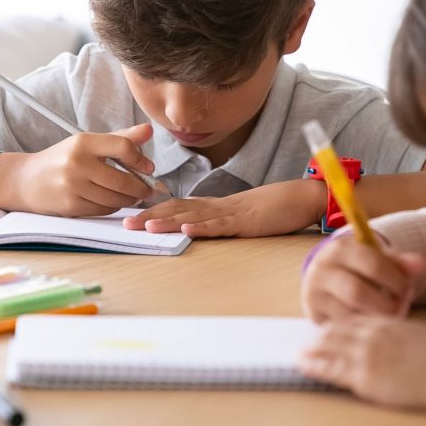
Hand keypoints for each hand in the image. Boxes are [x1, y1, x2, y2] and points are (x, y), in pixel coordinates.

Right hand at [0, 124, 156, 216]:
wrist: (27, 180)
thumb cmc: (64, 159)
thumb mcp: (89, 143)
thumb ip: (121, 138)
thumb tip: (149, 130)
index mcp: (83, 142)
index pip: (123, 147)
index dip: (140, 159)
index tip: (148, 168)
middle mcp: (77, 163)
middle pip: (123, 179)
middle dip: (141, 188)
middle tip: (148, 189)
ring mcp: (73, 186)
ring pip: (115, 198)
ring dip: (129, 200)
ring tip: (134, 196)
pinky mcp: (70, 205)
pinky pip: (103, 210)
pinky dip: (113, 207)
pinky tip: (114, 201)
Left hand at [122, 179, 325, 237]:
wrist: (300, 197)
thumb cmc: (272, 208)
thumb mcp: (239, 217)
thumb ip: (218, 221)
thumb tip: (196, 228)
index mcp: (214, 207)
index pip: (177, 206)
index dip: (153, 211)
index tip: (130, 218)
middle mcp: (217, 207)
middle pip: (179, 209)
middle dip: (151, 216)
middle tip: (125, 224)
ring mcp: (231, 213)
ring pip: (195, 216)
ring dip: (169, 221)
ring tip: (147, 226)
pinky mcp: (247, 222)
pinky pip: (222, 224)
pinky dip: (204, 226)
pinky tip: (188, 228)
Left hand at [299, 316, 425, 425]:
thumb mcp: (425, 340)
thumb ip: (409, 340)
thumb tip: (409, 349)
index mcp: (390, 323)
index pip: (357, 320)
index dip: (341, 326)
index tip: (330, 329)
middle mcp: (374, 334)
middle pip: (338, 331)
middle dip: (321, 336)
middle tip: (308, 341)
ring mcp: (367, 354)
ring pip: (330, 346)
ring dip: (312, 349)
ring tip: (300, 353)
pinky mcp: (364, 376)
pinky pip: (331, 368)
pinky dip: (314, 365)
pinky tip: (303, 365)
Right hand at [301, 232, 424, 322]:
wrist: (327, 276)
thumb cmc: (359, 266)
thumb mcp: (377, 257)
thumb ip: (400, 262)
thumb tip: (421, 265)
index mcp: (340, 248)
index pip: (373, 264)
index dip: (395, 280)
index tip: (406, 289)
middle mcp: (322, 269)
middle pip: (358, 293)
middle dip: (385, 304)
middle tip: (400, 307)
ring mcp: (314, 293)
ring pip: (349, 313)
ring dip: (375, 318)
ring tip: (390, 315)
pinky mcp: (314, 314)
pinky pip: (343, 326)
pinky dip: (362, 327)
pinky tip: (374, 323)